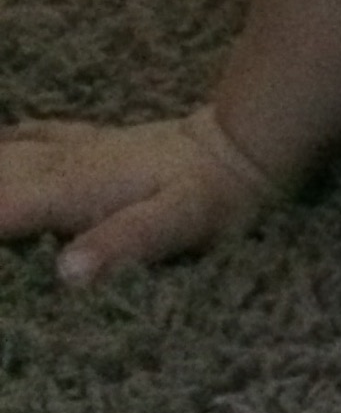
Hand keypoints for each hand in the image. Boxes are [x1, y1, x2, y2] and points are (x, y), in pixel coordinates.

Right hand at [0, 107, 277, 283]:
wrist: (245, 145)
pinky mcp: (85, 146)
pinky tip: (0, 144)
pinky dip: (0, 147)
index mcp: (67, 190)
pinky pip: (25, 141)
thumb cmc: (214, 195)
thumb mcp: (180, 224)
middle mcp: (57, 164)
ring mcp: (70, 151)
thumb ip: (123, 244)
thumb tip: (66, 272)